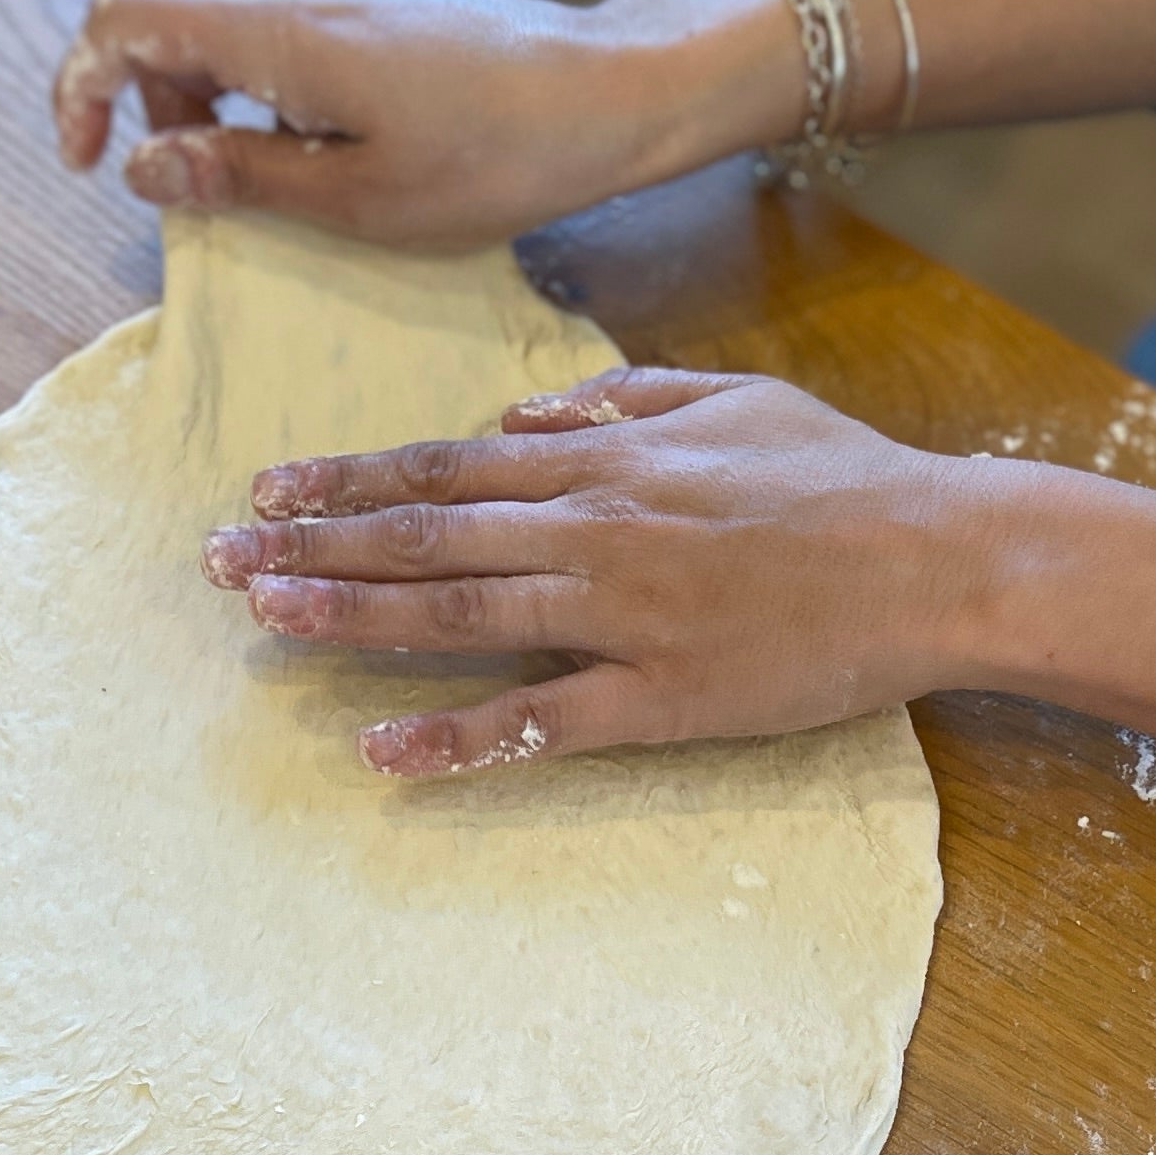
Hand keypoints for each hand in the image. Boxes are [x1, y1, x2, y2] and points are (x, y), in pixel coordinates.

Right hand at [51, 0, 791, 250]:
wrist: (604, 94)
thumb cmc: (495, 154)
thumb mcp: (357, 197)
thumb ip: (239, 177)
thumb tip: (142, 167)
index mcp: (275, 34)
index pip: (122, 21)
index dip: (80, 88)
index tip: (91, 163)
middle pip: (165, 36)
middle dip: (155, 119)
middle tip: (209, 204)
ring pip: (220, 46)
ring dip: (214, 119)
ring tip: (282, 193)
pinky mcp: (364, 14)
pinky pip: (274, 50)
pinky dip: (261, 105)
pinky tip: (327, 161)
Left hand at [200, 368, 998, 771]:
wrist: (939, 556)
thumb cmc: (842, 476)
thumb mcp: (727, 399)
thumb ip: (619, 400)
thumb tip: (522, 410)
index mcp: (607, 460)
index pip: (447, 467)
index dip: (349, 480)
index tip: (267, 487)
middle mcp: (594, 529)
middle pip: (426, 536)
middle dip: (311, 544)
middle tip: (216, 559)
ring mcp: (622, 616)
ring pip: (459, 614)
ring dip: (353, 617)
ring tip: (265, 618)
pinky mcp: (661, 697)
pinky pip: (542, 722)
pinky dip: (459, 739)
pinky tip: (384, 754)